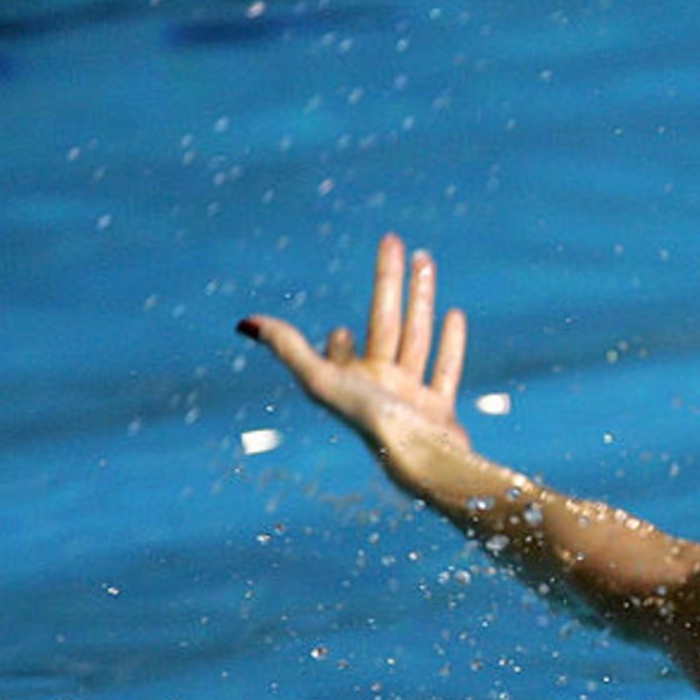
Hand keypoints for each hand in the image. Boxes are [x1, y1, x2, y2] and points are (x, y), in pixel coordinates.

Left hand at [239, 233, 473, 461]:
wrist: (423, 458)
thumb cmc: (371, 420)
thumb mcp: (321, 379)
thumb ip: (288, 348)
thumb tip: (244, 322)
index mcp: (351, 382)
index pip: (342, 351)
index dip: (337, 341)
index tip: (339, 331)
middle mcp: (379, 386)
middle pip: (386, 323)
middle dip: (389, 281)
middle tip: (393, 241)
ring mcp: (411, 396)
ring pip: (417, 335)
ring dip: (422, 297)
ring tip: (426, 260)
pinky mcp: (440, 408)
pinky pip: (446, 367)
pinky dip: (451, 342)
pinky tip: (455, 314)